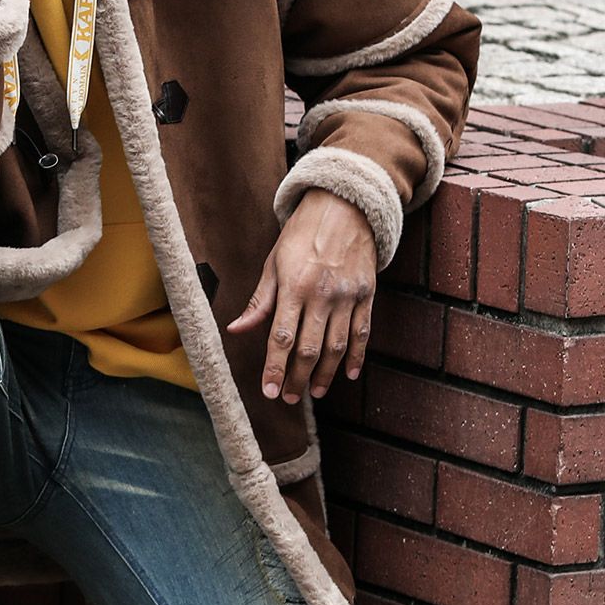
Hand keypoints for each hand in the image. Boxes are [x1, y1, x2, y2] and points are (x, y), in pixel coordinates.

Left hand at [226, 189, 376, 401]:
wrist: (344, 206)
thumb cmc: (301, 234)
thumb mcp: (274, 262)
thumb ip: (259, 301)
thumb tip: (236, 330)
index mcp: (294, 286)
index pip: (282, 337)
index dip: (274, 368)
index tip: (267, 391)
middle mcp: (322, 294)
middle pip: (310, 348)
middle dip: (298, 378)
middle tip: (288, 397)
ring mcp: (348, 295)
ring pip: (337, 346)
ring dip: (325, 374)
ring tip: (315, 392)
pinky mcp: (367, 294)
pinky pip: (362, 332)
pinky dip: (356, 357)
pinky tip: (348, 374)